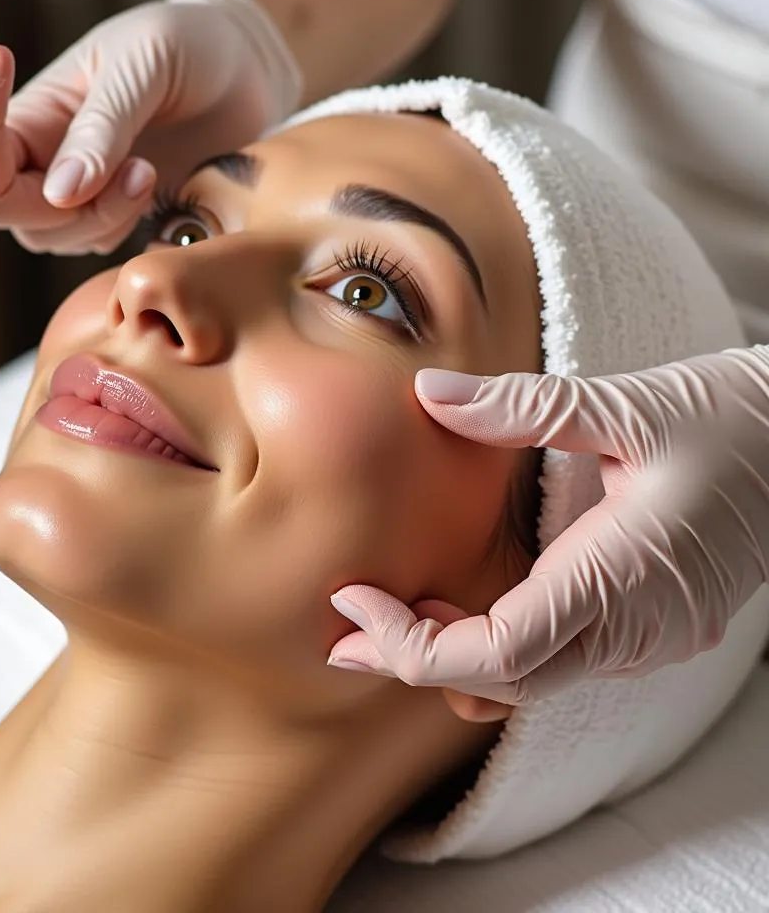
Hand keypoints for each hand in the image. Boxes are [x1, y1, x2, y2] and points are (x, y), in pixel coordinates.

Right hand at [0, 0, 301, 254]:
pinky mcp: (115, 214)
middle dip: (53, 207)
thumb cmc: (186, 45)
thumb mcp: (143, 64)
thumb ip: (101, 128)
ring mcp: (77, 190)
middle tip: (134, 169)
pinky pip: (94, 244)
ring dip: (99, 217)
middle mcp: (42, 154)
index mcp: (34, 110)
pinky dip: (120, 227)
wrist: (246, 70)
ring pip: (48, 236)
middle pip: (3, 208)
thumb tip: (58, 194)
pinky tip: (154, 187)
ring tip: (149, 170)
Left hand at [327, 345, 768, 703]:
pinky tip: (461, 605)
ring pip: (533, 678)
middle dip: (416, 659)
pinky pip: (563, 658)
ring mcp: (652, 638)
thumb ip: (522, 406)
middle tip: (345, 628)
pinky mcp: (655, 629)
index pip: (499, 652)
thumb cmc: (735, 420)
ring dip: (457, 654)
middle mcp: (638, 627)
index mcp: (623, 575)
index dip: (415, 645)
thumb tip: (429, 394)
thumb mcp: (629, 403)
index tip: (354, 605)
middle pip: (506, 680)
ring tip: (390, 611)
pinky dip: (500, 644)